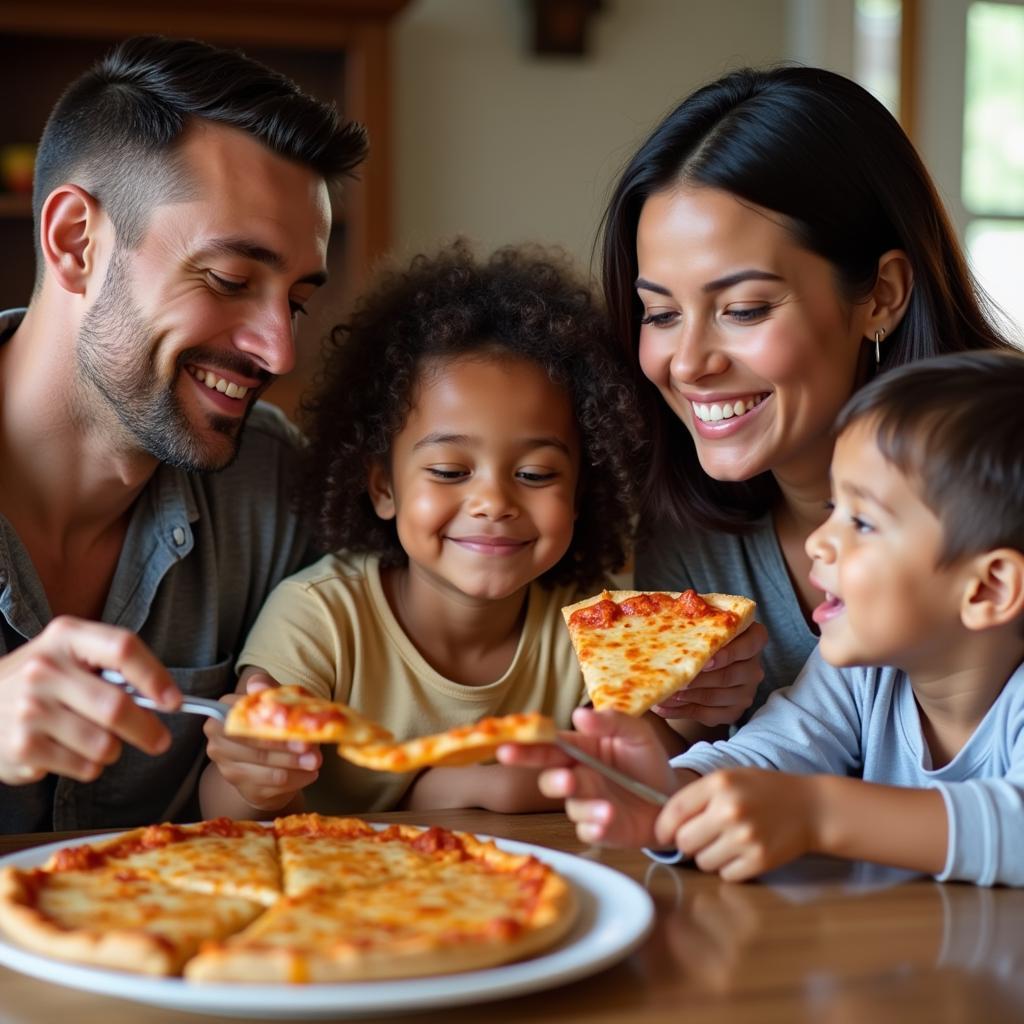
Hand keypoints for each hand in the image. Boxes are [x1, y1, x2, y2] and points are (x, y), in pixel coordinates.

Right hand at [0, 616, 179, 785]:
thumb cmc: (41, 681)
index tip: (174, 701)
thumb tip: (163, 698)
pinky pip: (84, 766)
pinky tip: (68, 751)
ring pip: (104, 745)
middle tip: (160, 741)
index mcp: (65, 636)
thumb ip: (111, 667)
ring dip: (112, 750)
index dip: (155, 676)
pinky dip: (89, 766)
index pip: (122, 648)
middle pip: (116, 706)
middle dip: (148, 730)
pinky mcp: (22, 748)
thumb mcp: (68, 655)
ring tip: (96, 740)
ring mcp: (29, 709)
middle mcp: (44, 669)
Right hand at [203, 673, 320, 811]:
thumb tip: (256, 685)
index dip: (270, 728)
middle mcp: (218, 743)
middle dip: (287, 751)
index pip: (243, 723)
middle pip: (255, 749)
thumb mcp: (275, 701)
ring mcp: (229, 769)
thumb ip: (268, 690)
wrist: (271, 755)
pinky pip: (273, 787)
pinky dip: (296, 781)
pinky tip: (309, 774)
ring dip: (295, 768)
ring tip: (316, 762)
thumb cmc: (273, 721)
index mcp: (222, 714)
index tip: (296, 731)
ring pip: (266, 771)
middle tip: (314, 752)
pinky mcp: (245, 790)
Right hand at [499, 707, 680, 847]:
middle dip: (554, 781)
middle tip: (567, 780)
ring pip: (572, 807)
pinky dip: (596, 828)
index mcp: (580, 749)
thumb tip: (580, 715)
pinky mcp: (599, 829)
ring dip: (587, 807)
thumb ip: (611, 721)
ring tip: (609, 808)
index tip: (506, 747)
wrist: (671, 797)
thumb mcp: (636, 733)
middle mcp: (577, 776)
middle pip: (550, 780)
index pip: (548, 746)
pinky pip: (588, 831)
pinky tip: (608, 822)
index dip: (526, 747)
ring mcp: (586, 804)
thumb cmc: (646, 760)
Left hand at [652, 621, 766, 725]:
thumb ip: (698, 620)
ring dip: (687, 695)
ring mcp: (746, 692)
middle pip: (729, 675)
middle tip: (675, 678)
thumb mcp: (706, 626)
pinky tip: (662, 707)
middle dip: (699, 678)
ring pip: (716, 696)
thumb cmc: (703, 639)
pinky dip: (682, 711)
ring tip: (664, 691)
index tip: (705, 660)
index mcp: (753, 638)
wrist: (705, 667)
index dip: (729, 653)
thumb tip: (667, 615)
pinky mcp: (734, 712)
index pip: (752, 644)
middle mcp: (754, 667)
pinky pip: (708, 715)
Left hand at [655, 768, 817, 880]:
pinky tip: (742, 853)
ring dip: (709, 857)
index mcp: (718, 784)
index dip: (663, 827)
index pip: (674, 811)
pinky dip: (729, 868)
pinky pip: (726, 875)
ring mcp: (745, 837)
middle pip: (684, 841)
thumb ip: (698, 795)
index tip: (664, 834)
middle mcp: (729, 810)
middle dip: (688, 843)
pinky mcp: (759, 860)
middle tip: (702, 837)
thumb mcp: (729, 778)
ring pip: (703, 862)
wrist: (810, 807)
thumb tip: (663, 823)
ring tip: (726, 842)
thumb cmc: (763, 790)